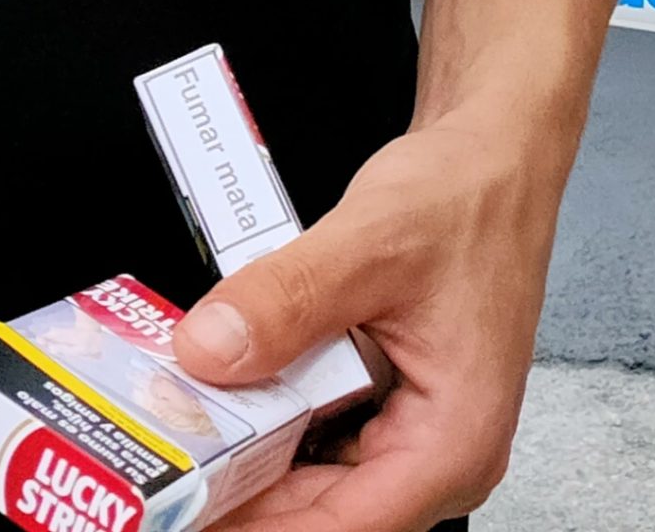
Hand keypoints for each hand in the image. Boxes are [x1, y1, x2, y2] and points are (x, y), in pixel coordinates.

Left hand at [171, 111, 574, 529]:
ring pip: (308, 477)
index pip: (342, 528)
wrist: (491, 159)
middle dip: (237, 487)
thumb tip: (208, 353)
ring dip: (244, 451)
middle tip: (163, 458)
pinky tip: (219, 386)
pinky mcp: (383, 405)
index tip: (185, 510)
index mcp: (453, 442)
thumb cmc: (467, 200)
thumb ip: (286, 299)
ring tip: (178, 418)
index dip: (253, 525)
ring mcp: (409, 434)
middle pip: (318, 512)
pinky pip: (311, 433)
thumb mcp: (368, 242)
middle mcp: (437, 456)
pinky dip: (263, 413)